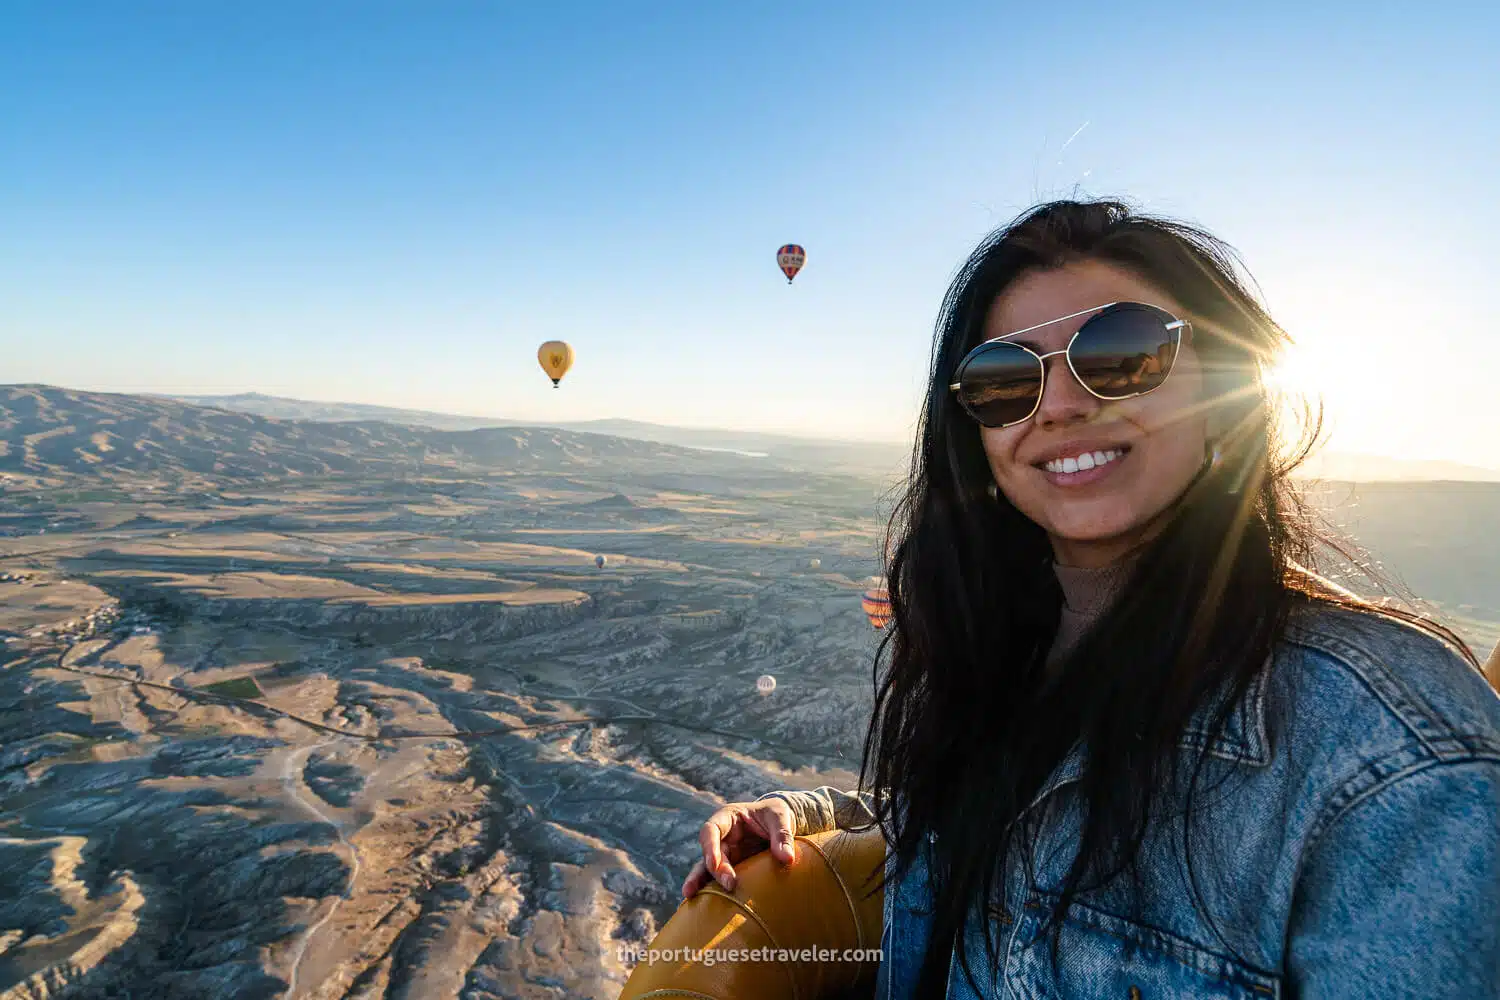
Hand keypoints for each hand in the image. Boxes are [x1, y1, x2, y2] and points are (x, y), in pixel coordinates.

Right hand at [680, 797, 796, 898]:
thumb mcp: (781, 817)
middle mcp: (721, 836)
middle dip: (716, 869)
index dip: (710, 846)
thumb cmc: (776, 815)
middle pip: (711, 853)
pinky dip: (709, 890)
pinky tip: (698, 904)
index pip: (711, 829)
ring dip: (700, 882)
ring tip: (689, 896)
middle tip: (729, 885)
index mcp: (728, 817)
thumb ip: (783, 836)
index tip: (713, 863)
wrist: (779, 824)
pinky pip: (717, 879)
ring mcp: (724, 853)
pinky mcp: (731, 867)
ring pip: (707, 868)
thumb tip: (787, 859)